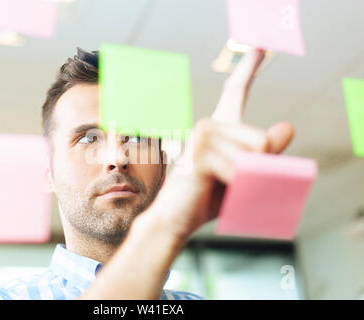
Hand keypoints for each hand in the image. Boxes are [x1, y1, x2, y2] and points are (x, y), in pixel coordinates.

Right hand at [140, 49, 294, 243]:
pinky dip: (235, 186)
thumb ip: (265, 152)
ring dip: (247, 180)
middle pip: (262, 139)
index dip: (249, 68)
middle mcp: (210, 124)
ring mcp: (201, 136)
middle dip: (258, 169)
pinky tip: (212, 188)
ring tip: (220, 186)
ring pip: (254, 154)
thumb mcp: (243, 174)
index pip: (236, 91)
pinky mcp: (197, 153)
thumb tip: (288, 125)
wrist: (178, 218)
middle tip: (233, 183)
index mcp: (221, 127)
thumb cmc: (208, 196)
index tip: (261, 47)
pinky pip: (238, 168)